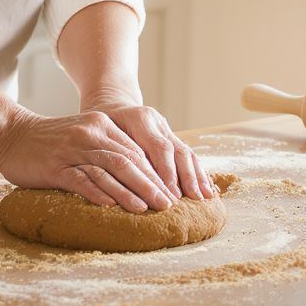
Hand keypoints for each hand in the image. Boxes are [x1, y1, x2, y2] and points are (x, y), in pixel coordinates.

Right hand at [0, 107, 181, 212]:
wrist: (11, 134)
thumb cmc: (50, 140)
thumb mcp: (83, 135)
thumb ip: (108, 148)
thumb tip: (140, 175)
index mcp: (101, 124)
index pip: (136, 150)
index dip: (156, 172)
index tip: (171, 192)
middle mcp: (90, 133)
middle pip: (128, 160)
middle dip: (151, 183)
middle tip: (168, 204)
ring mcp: (72, 149)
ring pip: (109, 169)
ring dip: (130, 191)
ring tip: (148, 208)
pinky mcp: (55, 166)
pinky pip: (81, 180)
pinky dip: (98, 193)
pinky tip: (110, 207)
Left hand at [80, 97, 215, 201]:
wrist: (110, 104)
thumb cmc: (100, 124)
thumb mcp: (100, 133)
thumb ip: (113, 153)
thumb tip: (121, 187)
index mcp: (140, 119)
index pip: (158, 147)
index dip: (166, 173)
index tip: (170, 196)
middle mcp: (157, 121)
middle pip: (176, 150)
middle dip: (185, 177)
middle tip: (190, 201)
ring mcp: (166, 128)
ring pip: (185, 152)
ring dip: (196, 176)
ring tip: (203, 198)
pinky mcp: (171, 136)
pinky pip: (188, 154)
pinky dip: (198, 173)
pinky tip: (206, 189)